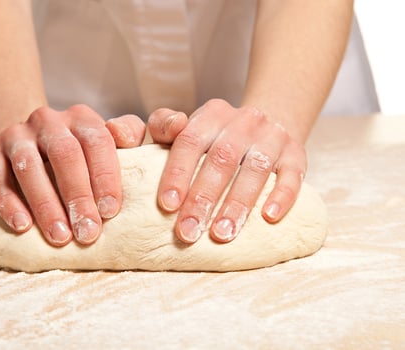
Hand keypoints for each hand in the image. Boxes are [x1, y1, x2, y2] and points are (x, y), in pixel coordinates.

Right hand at [0, 105, 144, 245]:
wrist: (30, 142)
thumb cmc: (79, 153)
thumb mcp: (107, 142)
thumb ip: (129, 136)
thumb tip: (128, 140)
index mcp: (81, 118)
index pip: (97, 142)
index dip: (105, 176)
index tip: (110, 212)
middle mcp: (48, 120)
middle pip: (64, 155)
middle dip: (77, 197)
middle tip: (88, 233)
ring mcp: (16, 134)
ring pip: (29, 166)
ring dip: (45, 204)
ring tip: (59, 237)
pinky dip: (8, 202)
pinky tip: (22, 226)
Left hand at [148, 99, 306, 243]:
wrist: (267, 124)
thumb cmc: (218, 137)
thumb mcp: (191, 128)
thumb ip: (162, 130)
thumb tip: (121, 133)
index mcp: (211, 114)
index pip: (189, 141)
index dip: (177, 173)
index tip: (167, 206)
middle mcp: (243, 120)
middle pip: (220, 159)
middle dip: (203, 199)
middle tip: (188, 233)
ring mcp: (272, 136)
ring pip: (255, 169)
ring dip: (237, 204)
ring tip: (222, 235)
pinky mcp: (296, 153)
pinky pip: (293, 174)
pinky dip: (282, 196)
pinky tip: (269, 219)